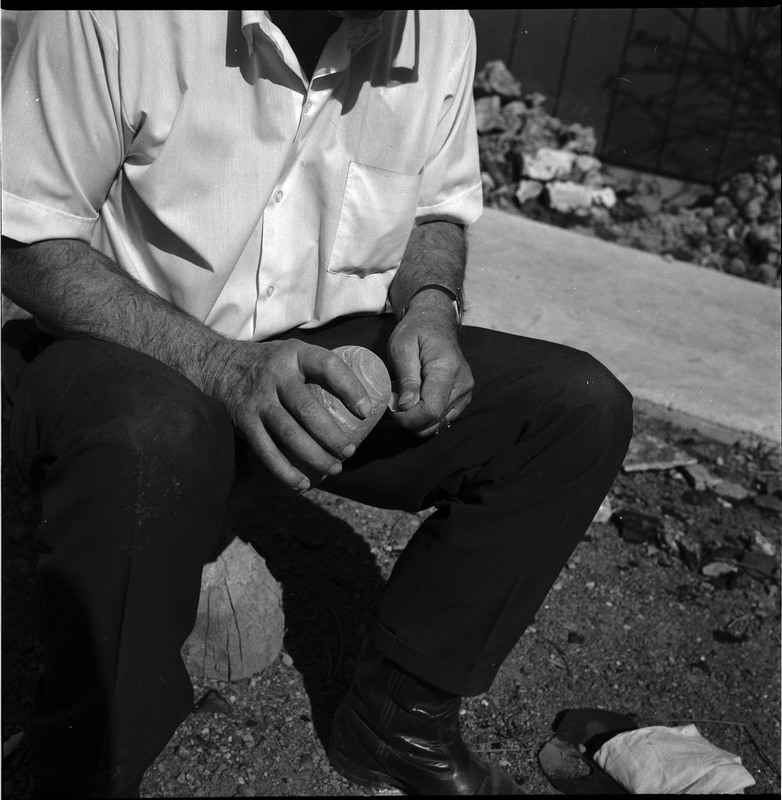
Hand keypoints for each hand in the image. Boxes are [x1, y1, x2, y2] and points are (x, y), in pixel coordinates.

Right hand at [206, 339, 370, 490]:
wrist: (215, 364)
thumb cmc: (268, 364)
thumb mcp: (292, 354)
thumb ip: (318, 370)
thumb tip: (363, 400)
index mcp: (295, 355)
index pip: (327, 366)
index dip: (350, 387)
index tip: (366, 411)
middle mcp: (275, 376)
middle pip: (308, 410)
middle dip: (333, 436)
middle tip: (350, 452)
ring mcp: (257, 400)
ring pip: (290, 435)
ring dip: (315, 457)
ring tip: (335, 469)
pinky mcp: (243, 422)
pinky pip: (266, 452)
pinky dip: (285, 472)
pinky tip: (302, 484)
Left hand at [387, 293, 473, 436]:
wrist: (435, 322)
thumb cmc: (415, 331)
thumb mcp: (402, 348)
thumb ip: (406, 379)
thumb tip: (406, 407)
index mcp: (447, 369)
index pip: (431, 410)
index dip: (407, 417)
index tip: (391, 406)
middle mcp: (462, 383)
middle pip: (434, 420)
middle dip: (408, 417)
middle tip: (393, 399)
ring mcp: (465, 392)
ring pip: (437, 424)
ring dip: (415, 417)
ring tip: (404, 396)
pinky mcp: (463, 398)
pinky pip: (441, 419)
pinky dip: (424, 416)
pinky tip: (415, 398)